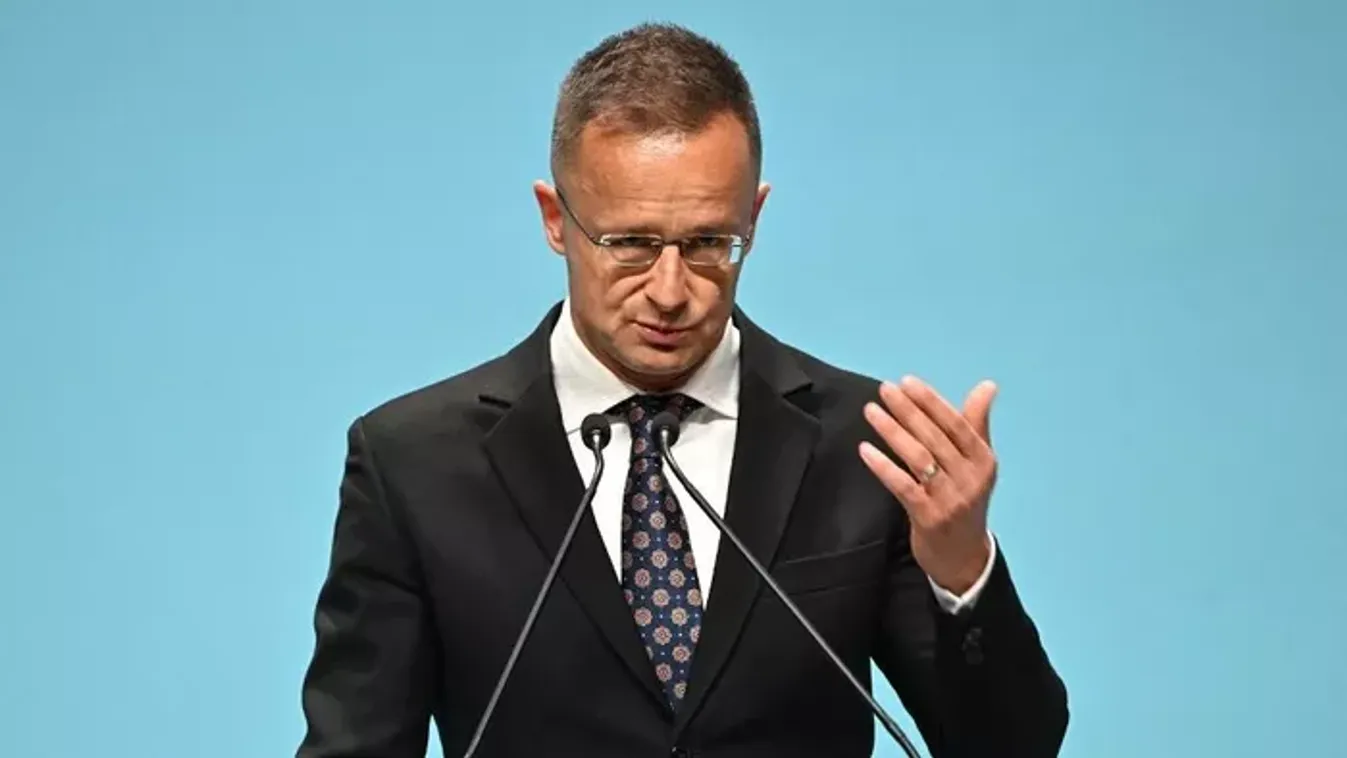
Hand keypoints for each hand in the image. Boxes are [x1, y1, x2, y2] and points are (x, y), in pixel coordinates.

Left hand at [858, 376, 997, 594]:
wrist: (963, 558)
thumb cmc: (965, 502)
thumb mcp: (976, 465)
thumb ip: (975, 425)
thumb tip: (988, 386)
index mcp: (983, 461)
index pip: (957, 424)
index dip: (931, 402)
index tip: (907, 382)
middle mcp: (970, 478)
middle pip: (935, 438)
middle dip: (908, 411)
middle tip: (885, 390)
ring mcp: (950, 499)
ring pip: (918, 458)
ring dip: (893, 432)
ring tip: (871, 412)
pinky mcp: (928, 517)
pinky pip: (903, 486)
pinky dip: (883, 466)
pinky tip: (866, 450)